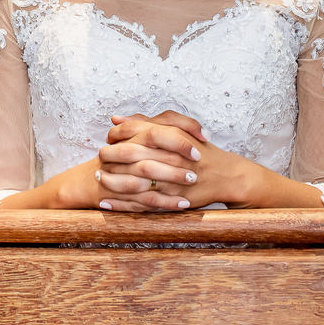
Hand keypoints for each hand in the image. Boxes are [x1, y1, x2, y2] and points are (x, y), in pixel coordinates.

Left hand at [97, 112, 264, 210]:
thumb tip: (116, 119)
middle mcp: (167, 156)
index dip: (117, 135)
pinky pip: (140, 203)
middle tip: (99, 159)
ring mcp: (168, 179)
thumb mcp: (176, 130)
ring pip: (133, 180)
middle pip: (130, 154)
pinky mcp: (169, 200)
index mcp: (168, 136)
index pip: (134, 132)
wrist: (225, 175)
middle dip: (110, 157)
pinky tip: (106, 204)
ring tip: (98, 180)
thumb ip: (147, 122)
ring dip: (112, 181)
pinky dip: (121, 205)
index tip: (108, 140)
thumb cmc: (199, 151)